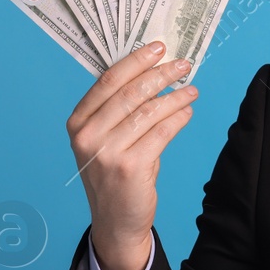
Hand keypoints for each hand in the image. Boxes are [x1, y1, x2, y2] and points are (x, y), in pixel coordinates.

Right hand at [66, 41, 198, 269]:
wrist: (115, 221)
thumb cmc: (114, 174)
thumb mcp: (104, 140)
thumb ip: (119, 110)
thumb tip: (153, 71)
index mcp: (78, 123)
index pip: (109, 80)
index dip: (136, 60)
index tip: (159, 48)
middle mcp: (88, 136)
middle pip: (131, 93)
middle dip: (161, 74)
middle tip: (183, 64)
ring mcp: (107, 153)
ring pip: (149, 111)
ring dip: (175, 96)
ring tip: (191, 89)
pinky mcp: (130, 168)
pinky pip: (161, 133)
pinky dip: (178, 118)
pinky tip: (187, 111)